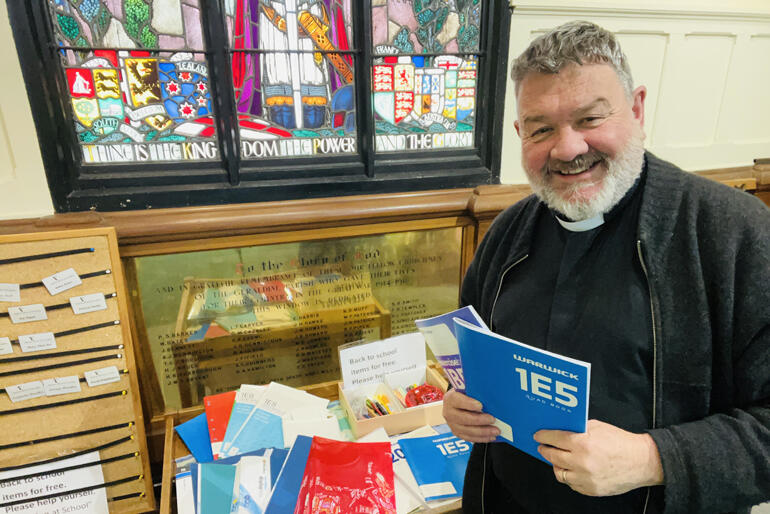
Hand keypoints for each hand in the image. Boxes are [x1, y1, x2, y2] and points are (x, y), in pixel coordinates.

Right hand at [442, 389, 499, 441]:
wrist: (457, 402)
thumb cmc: (466, 394)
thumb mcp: (467, 389)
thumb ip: (475, 391)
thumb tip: (488, 393)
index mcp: (450, 398)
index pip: (458, 401)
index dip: (469, 404)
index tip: (481, 405)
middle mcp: (448, 412)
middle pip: (463, 419)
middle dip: (479, 420)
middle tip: (492, 419)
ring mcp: (452, 424)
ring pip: (467, 431)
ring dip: (483, 432)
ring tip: (495, 431)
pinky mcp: (457, 433)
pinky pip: (469, 438)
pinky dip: (481, 438)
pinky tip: (491, 437)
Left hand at [534, 419, 663, 495]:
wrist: (642, 461)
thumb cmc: (621, 442)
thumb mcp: (597, 427)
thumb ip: (578, 429)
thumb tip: (561, 429)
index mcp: (583, 444)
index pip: (554, 439)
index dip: (543, 436)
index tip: (538, 436)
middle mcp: (582, 462)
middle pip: (553, 457)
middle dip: (545, 450)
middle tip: (543, 447)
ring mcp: (586, 478)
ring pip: (559, 473)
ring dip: (555, 465)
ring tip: (556, 459)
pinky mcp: (591, 490)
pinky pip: (572, 484)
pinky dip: (569, 476)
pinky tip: (570, 469)